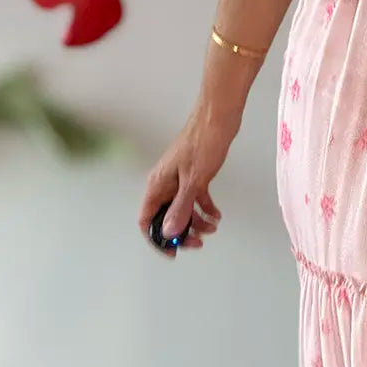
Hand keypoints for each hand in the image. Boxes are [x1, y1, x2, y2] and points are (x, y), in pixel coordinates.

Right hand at [138, 108, 236, 256]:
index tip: (172, 251)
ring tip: (212, 228)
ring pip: (182, 209)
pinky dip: (205, 208)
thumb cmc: (203, 141)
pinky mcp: (195, 174)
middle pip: (166, 217)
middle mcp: (165, 183)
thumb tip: (169, 232)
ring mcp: (180, 179)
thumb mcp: (193, 179)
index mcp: (157, 184)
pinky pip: (196, 197)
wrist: (219, 115)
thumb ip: (181, 207)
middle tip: (198, 242)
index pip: (147, 219)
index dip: (156, 238)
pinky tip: (216, 215)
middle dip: (180, 232)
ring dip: (196, 221)